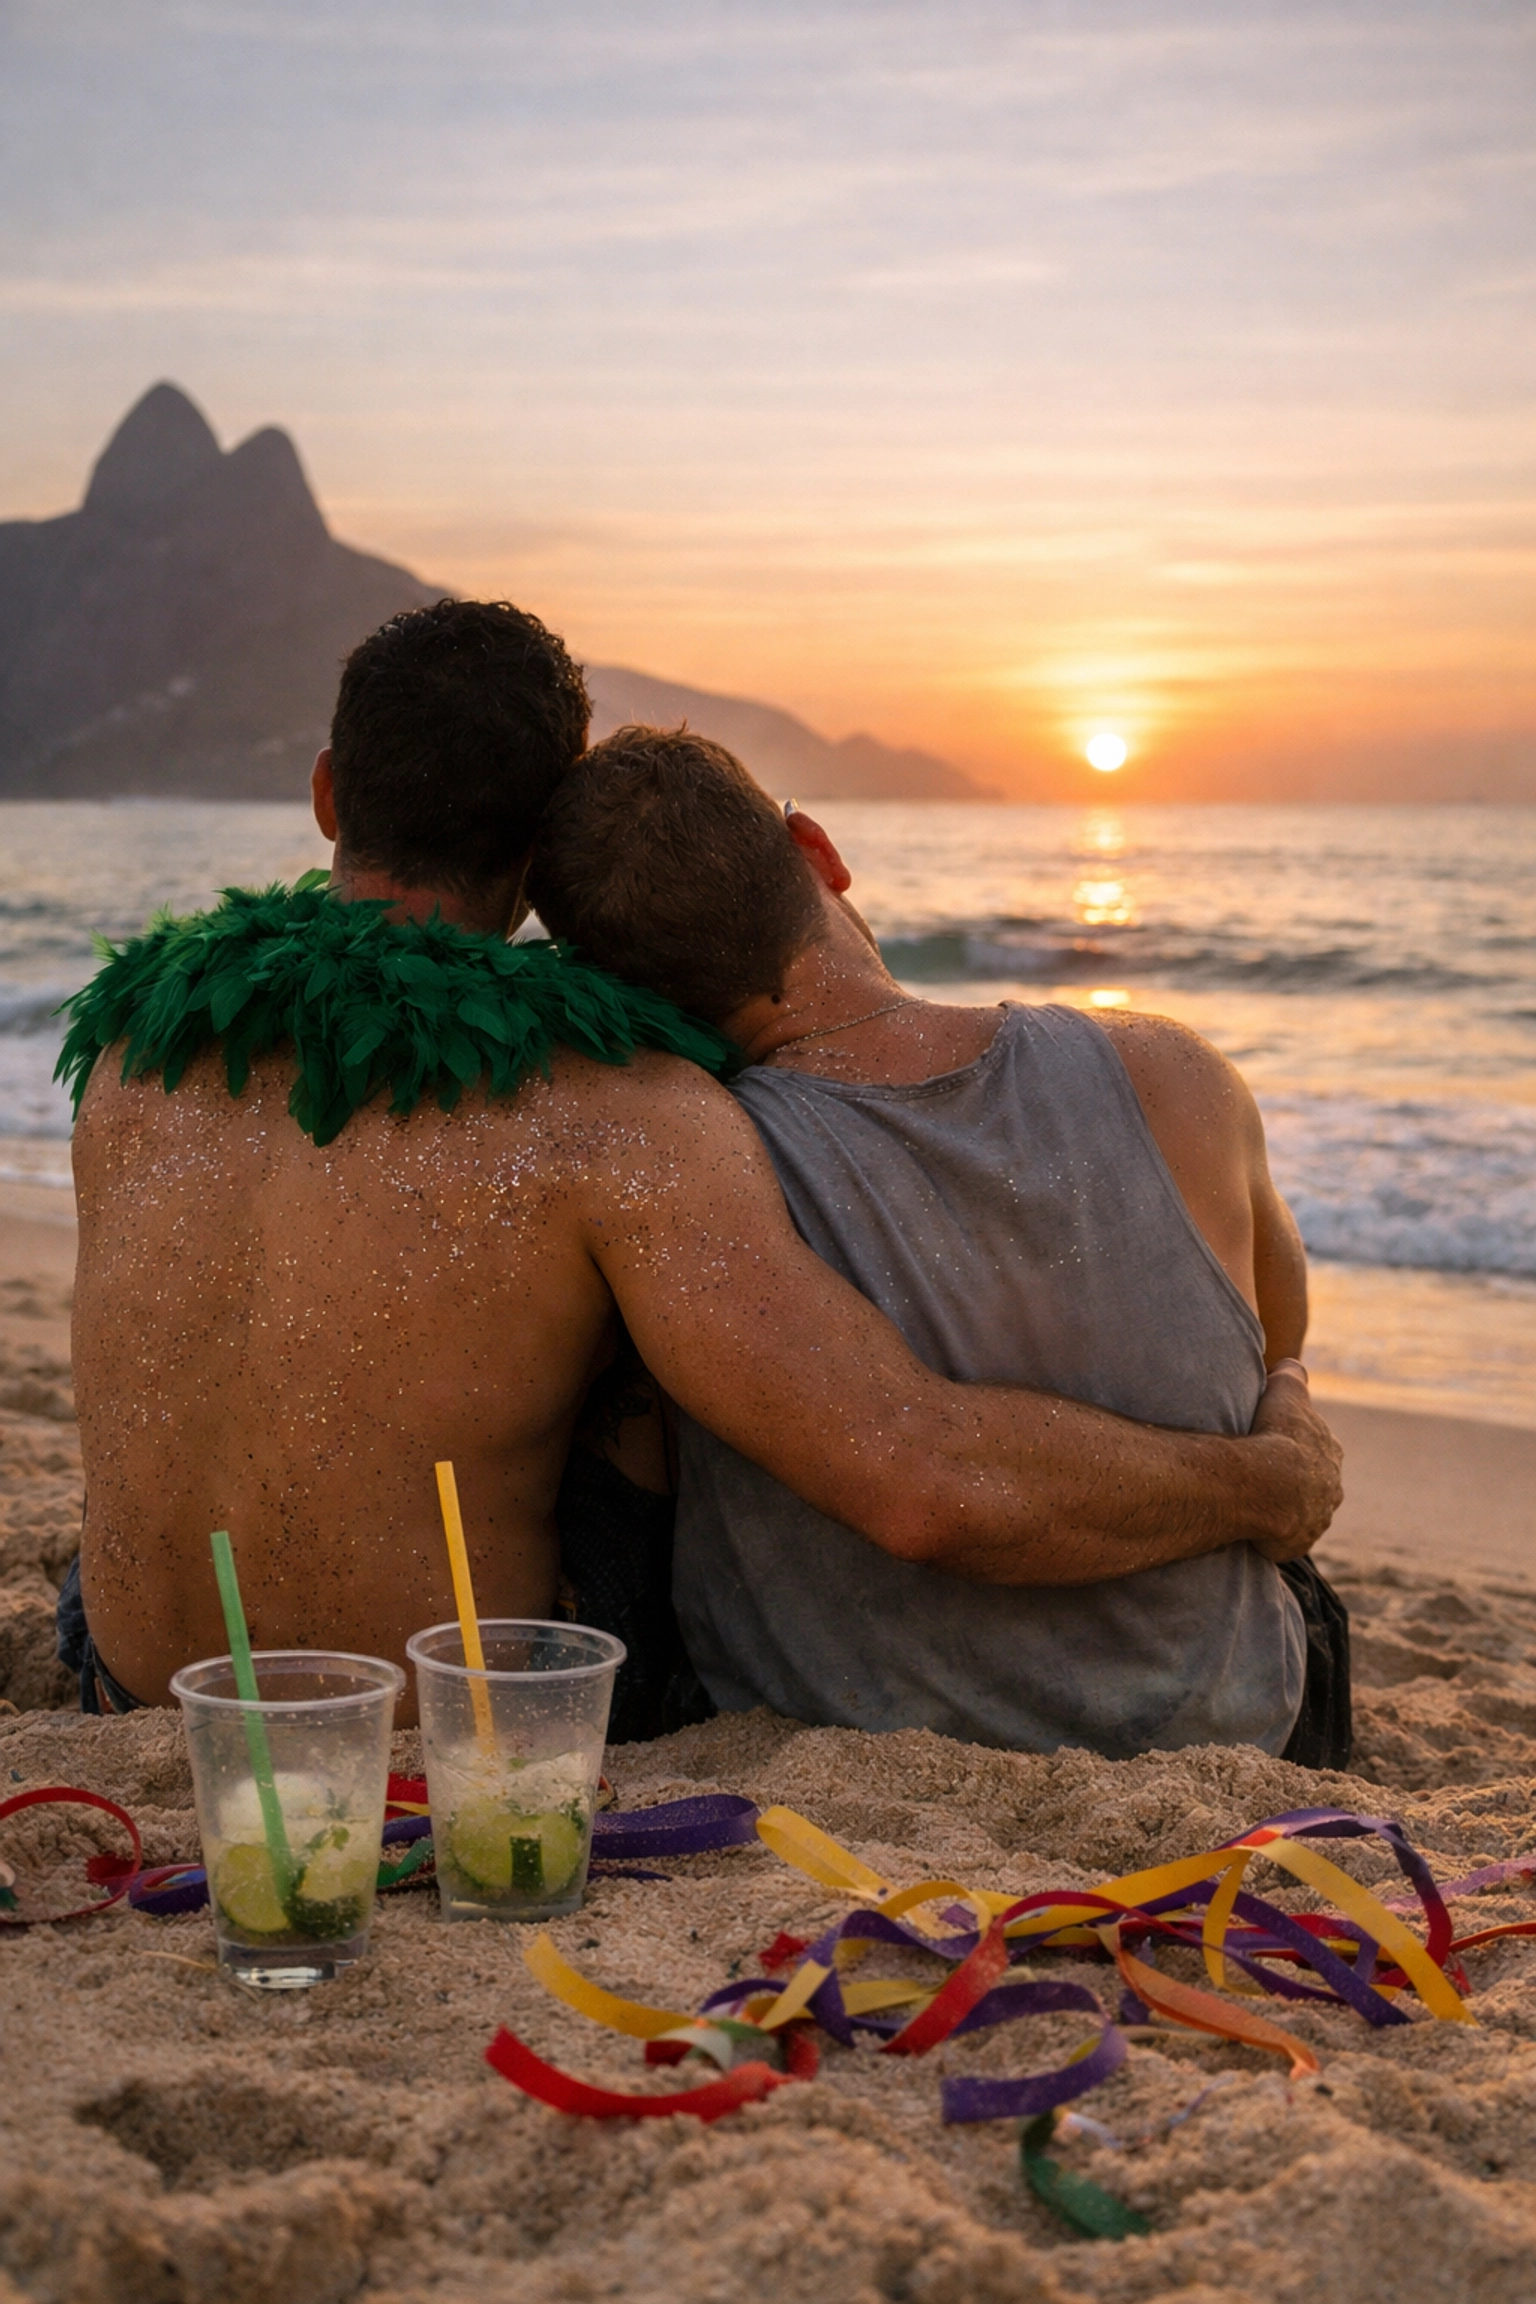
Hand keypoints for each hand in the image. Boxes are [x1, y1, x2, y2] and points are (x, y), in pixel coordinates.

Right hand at [1247, 1360, 1343, 1561]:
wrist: (1270, 1486)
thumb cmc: (1277, 1436)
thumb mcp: (1285, 1392)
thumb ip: (1292, 1376)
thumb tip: (1292, 1364)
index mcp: (1331, 1454)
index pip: (1319, 1448)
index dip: (1296, 1445)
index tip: (1275, 1444)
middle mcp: (1332, 1490)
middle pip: (1316, 1485)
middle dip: (1296, 1482)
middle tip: (1264, 1477)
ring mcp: (1317, 1521)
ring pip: (1302, 1514)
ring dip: (1284, 1510)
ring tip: (1255, 1503)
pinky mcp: (1297, 1545)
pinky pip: (1284, 1540)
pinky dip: (1271, 1534)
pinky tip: (1251, 1525)